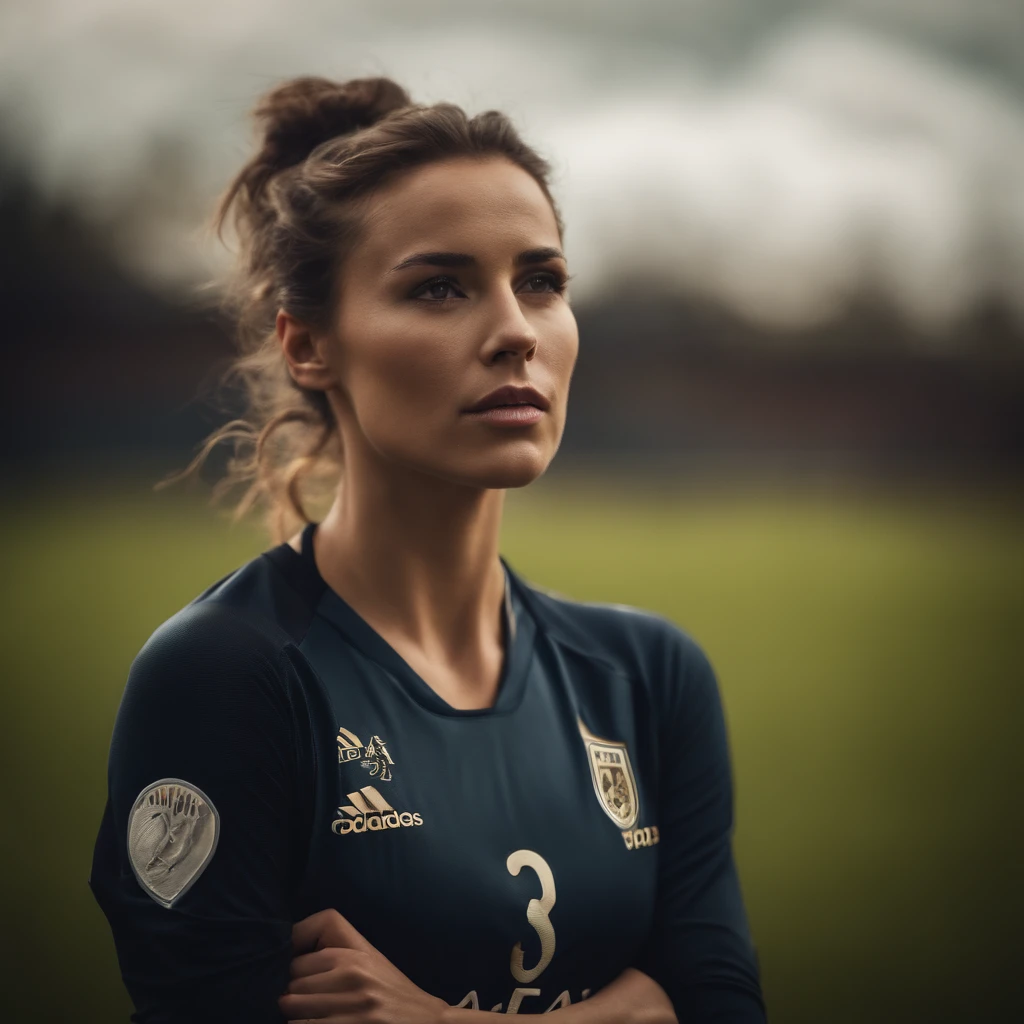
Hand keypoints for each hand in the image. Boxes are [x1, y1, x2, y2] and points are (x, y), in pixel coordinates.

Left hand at [278, 908, 447, 1022]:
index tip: (299, 978)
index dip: (293, 971)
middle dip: (291, 994)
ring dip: (294, 1015)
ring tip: (308, 1014)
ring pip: (292, 1008)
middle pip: (291, 984)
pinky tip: (316, 1023)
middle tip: (305, 1001)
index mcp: (353, 953)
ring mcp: (349, 1006)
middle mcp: (350, 975)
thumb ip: (333, 953)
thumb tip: (286, 957)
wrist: (425, 1020)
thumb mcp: (367, 960)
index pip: (295, 958)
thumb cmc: (389, 990)